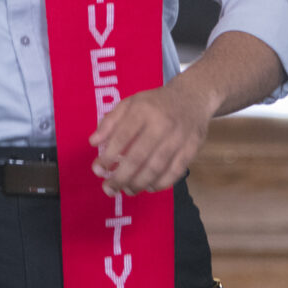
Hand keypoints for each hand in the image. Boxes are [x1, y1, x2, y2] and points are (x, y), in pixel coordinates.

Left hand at [89, 78, 213, 195]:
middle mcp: (161, 124)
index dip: (109, 156)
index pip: (122, 136)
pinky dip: (161, 184)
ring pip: (157, 167)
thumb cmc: (156, 103)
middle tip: (108, 188)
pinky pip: (175, 172)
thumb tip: (94, 142)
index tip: (98, 170)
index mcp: (143, 110)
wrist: (193, 96)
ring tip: (127, 190)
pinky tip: (149, 187)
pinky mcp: (192, 149)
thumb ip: (110, 121)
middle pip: (139, 157)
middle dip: (121, 177)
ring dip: (139, 184)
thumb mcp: (130, 103)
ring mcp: (179, 137)